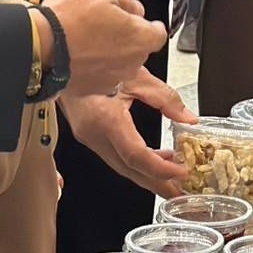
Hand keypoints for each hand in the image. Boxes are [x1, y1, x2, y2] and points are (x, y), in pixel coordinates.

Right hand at [46, 0, 166, 95]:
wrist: (39, 44)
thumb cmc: (69, 18)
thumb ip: (127, 1)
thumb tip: (134, 9)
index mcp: (139, 38)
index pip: (158, 34)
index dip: (150, 25)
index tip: (144, 22)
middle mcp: (130, 63)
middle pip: (138, 49)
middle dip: (127, 37)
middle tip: (106, 25)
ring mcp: (111, 79)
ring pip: (119, 64)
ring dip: (110, 53)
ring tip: (88, 38)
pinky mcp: (91, 89)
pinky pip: (100, 75)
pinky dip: (94, 66)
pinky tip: (78, 53)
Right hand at [59, 67, 194, 196]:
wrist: (64, 59)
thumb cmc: (95, 62)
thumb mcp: (136, 76)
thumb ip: (165, 98)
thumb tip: (187, 118)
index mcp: (106, 119)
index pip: (135, 156)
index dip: (160, 168)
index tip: (180, 171)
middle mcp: (94, 134)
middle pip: (129, 169)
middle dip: (157, 184)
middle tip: (180, 193)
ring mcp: (90, 138)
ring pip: (122, 166)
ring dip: (148, 174)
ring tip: (173, 178)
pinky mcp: (90, 136)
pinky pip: (115, 156)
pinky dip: (136, 163)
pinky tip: (155, 157)